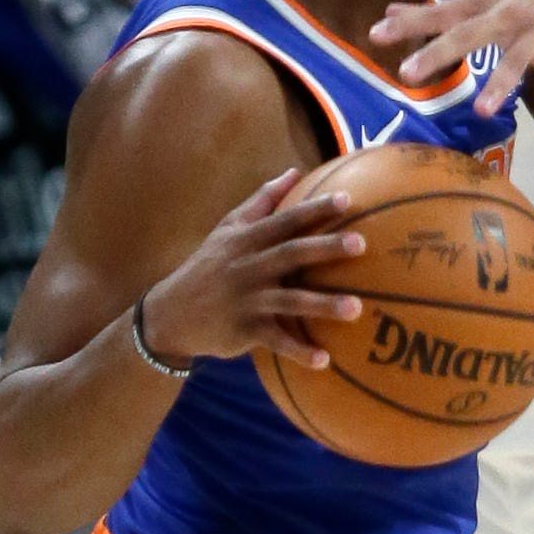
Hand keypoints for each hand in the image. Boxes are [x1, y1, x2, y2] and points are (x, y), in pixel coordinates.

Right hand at [139, 171, 366, 372]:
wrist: (172, 313)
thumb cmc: (210, 266)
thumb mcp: (229, 228)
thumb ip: (262, 201)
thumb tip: (294, 172)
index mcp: (248, 239)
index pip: (285, 220)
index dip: (314, 209)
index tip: (347, 200)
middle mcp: (249, 266)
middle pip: (292, 253)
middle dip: (326, 248)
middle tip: (361, 244)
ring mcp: (247, 299)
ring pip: (290, 300)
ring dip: (322, 305)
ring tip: (356, 309)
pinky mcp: (244, 330)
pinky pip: (276, 342)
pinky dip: (298, 351)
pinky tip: (324, 361)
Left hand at [371, 0, 533, 128]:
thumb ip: (441, 9)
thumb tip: (391, 11)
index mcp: (487, 0)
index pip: (442, 13)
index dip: (411, 23)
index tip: (376, 34)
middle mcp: (509, 13)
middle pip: (469, 33)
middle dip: (438, 52)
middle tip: (408, 74)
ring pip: (516, 59)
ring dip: (500, 84)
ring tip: (482, 110)